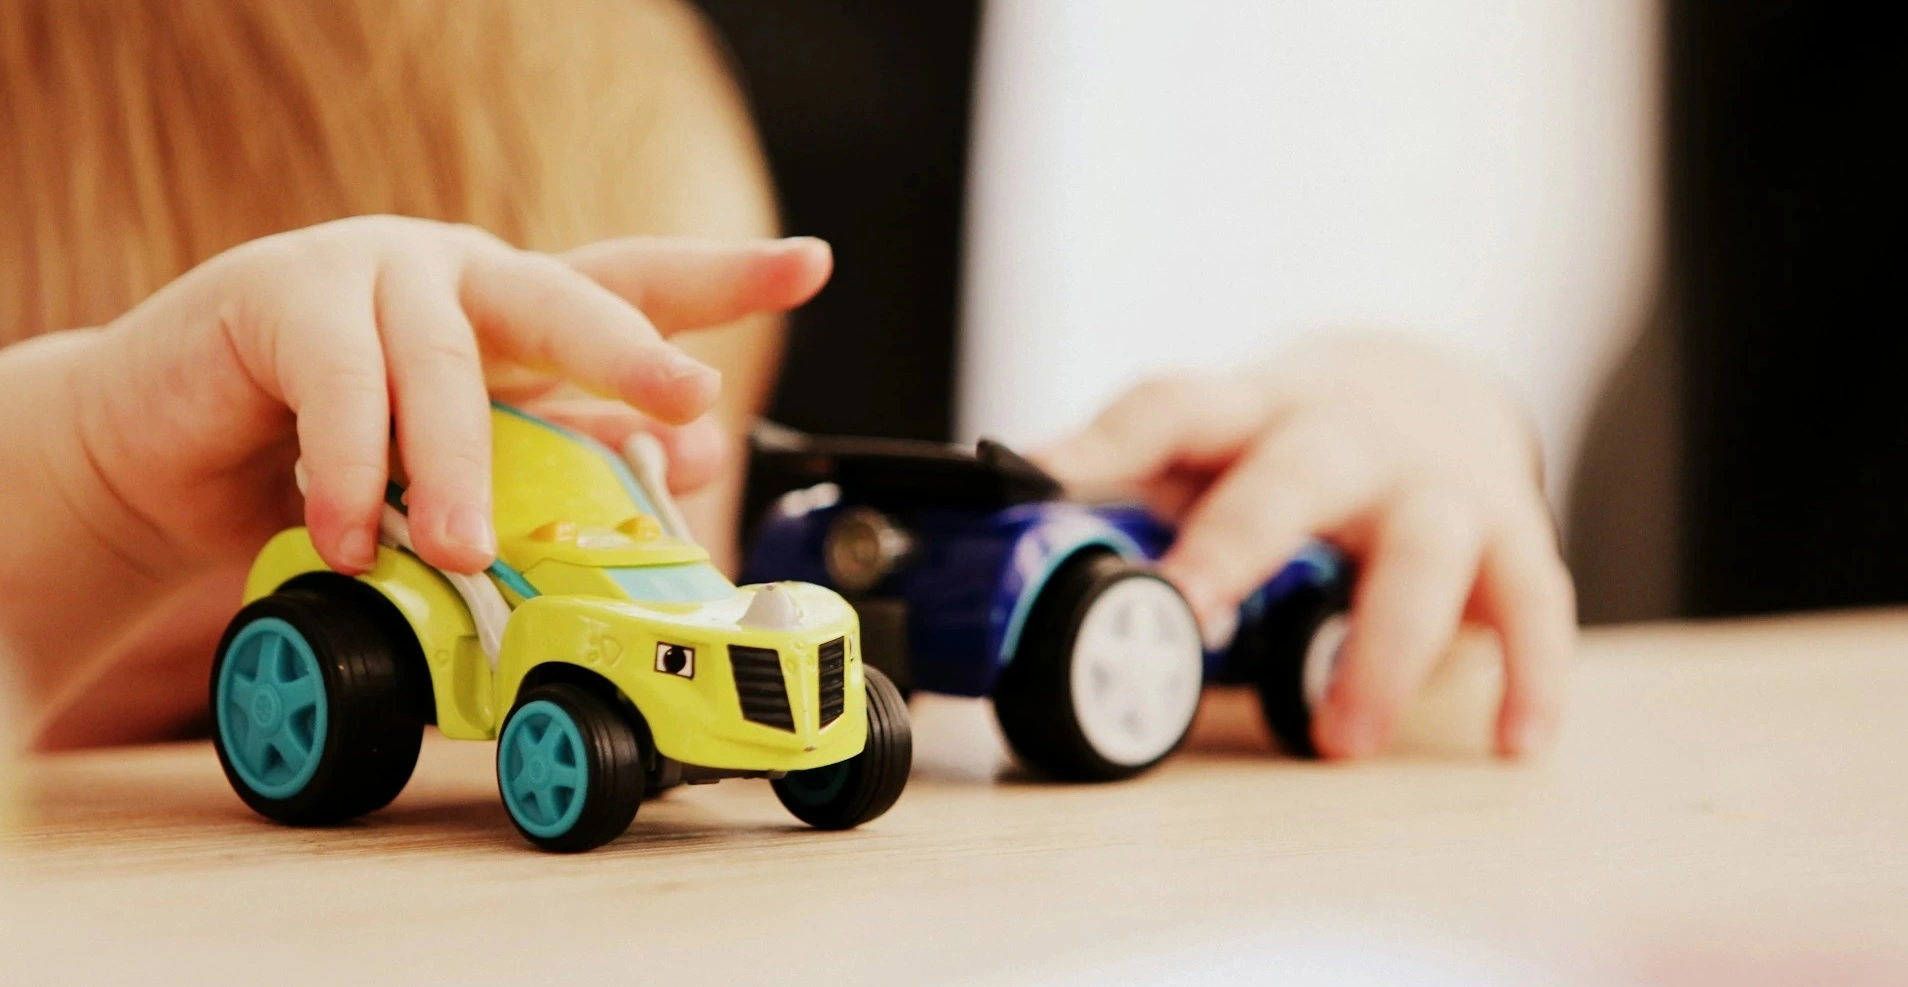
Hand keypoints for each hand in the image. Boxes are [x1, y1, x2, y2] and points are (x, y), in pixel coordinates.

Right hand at [67, 216, 830, 579]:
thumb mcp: (459, 468)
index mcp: (515, 310)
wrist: (166, 454)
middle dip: (632, 349)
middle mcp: (459, 276)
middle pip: (566, 297)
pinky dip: (354, 471)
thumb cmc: (330, 461)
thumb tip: (683, 459)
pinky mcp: (280, 296)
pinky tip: (354, 534)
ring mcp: (372, 273)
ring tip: (470, 550)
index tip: (811, 264)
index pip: (632, 283)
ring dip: (465, 469)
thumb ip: (558, 456)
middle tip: (685, 396)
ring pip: (448, 366)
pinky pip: (339, 387)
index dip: (722, 276)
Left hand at [1034, 334, 1575, 759]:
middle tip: (1189, 614)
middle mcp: (1342, 434)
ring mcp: (1433, 481)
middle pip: (1293, 472)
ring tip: (1340, 739)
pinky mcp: (1510, 532)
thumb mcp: (1211, 451)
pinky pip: (1532, 602)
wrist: (1426, 383)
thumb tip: (994, 575)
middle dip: (1240, 542)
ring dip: (1381, 647)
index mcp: (1247, 410)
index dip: (1103, 439)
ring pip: (1423, 548)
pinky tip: (1512, 741)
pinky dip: (1528, 673)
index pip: (1170, 406)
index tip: (1036, 475)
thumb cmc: (1286, 444)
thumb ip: (1131, 502)